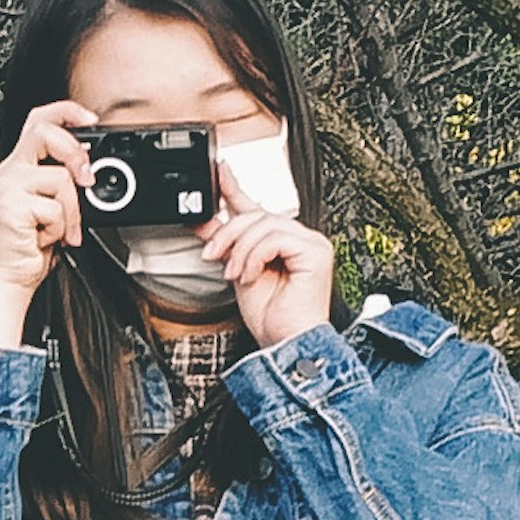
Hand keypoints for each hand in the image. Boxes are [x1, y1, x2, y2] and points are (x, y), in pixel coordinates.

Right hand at [0, 102, 96, 301]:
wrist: (6, 279)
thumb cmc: (28, 248)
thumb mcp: (53, 208)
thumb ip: (65, 184)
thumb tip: (91, 171)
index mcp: (20, 167)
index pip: (39, 119)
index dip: (66, 112)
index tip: (91, 120)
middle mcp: (11, 172)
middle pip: (44, 131)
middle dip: (75, 153)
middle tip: (86, 179)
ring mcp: (8, 187)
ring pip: (59, 178)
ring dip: (71, 211)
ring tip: (61, 231)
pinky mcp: (11, 206)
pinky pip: (54, 209)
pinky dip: (60, 229)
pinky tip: (46, 239)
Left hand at [201, 195, 334, 348]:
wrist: (286, 345)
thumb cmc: (271, 319)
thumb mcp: (237, 272)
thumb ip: (225, 244)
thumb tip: (204, 223)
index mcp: (284, 243)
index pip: (258, 209)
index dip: (236, 189)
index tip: (219, 173)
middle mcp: (301, 239)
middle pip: (258, 214)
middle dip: (228, 233)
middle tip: (212, 255)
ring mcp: (312, 243)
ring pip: (264, 223)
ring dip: (240, 249)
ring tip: (234, 274)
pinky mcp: (316, 252)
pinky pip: (275, 237)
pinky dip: (255, 255)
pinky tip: (250, 275)